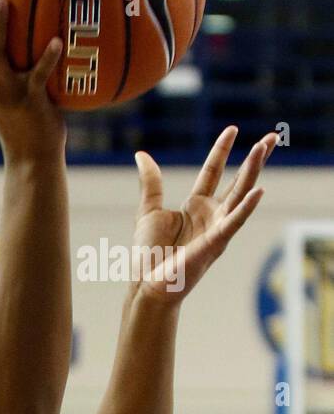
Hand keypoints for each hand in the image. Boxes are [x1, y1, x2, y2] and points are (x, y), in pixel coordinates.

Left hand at [131, 127, 274, 304]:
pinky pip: (234, 222)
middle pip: (237, 180)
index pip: (213, 172)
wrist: (147, 284)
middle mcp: (211, 215)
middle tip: (271, 136)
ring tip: (264, 148)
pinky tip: (258, 191)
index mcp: (196, 206)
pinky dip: (245, 208)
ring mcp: (217, 228)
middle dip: (255, 158)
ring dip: (253, 172)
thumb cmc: (149, 253)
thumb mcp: (149, 210)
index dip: (222, 150)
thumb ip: (151, 183)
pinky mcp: (216, 243)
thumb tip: (141, 154)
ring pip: (240, 194)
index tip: (232, 129)